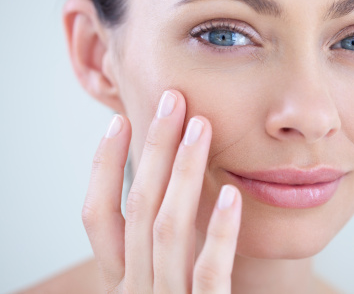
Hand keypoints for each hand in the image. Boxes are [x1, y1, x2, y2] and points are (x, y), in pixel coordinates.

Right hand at [82, 90, 241, 292]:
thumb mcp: (159, 277)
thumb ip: (157, 242)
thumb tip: (166, 179)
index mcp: (120, 277)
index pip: (98, 216)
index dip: (104, 166)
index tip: (119, 121)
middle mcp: (135, 289)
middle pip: (138, 209)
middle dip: (154, 149)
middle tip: (172, 101)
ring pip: (168, 229)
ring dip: (184, 172)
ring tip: (201, 127)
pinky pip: (210, 271)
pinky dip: (220, 232)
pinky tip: (232, 194)